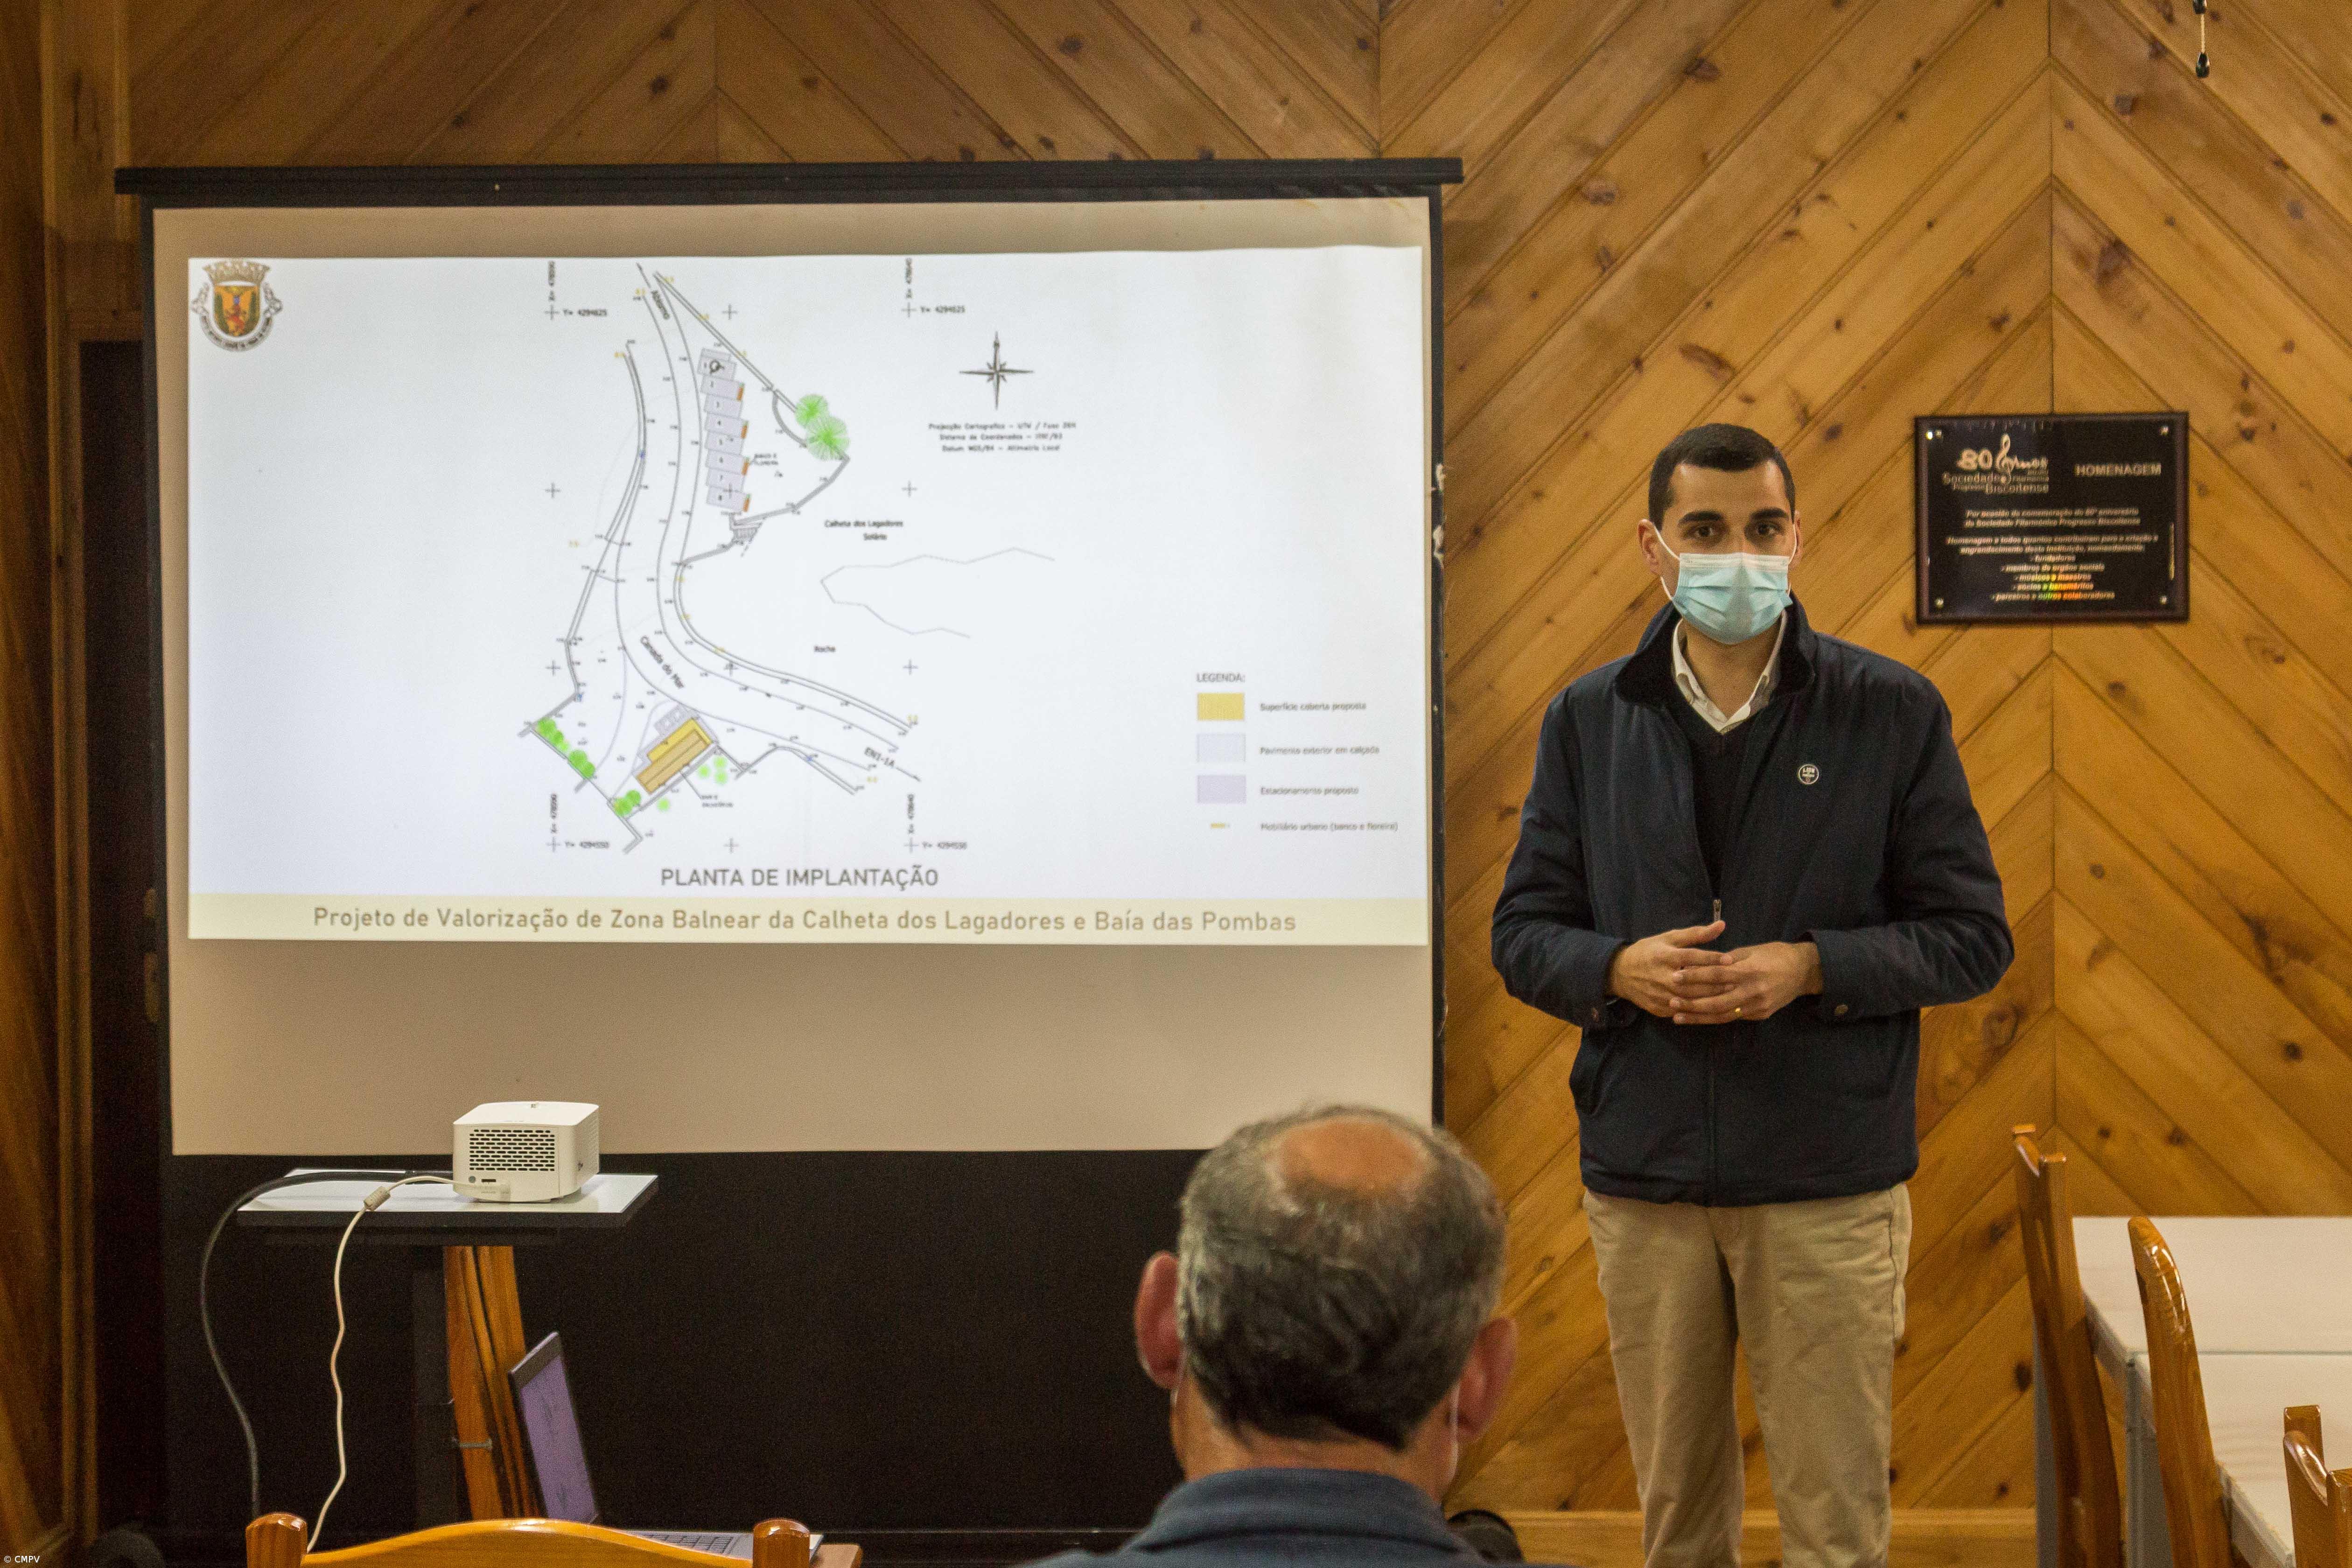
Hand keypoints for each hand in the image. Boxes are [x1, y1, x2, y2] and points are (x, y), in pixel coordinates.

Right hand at [1607, 921, 1728, 1018]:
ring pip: (1689, 999)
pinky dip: (1698, 1010)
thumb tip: (1721, 925)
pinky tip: (1714, 1008)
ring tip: (1729, 994)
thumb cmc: (1649, 951)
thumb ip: (1696, 934)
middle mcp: (1662, 977)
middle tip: (1736, 980)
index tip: (1730, 959)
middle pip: (1693, 982)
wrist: (1620, 973)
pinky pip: (1682, 1011)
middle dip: (1716, 982)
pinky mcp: (1659, 1008)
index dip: (1711, 958)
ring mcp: (1660, 995)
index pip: (1690, 957)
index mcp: (1664, 956)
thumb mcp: (1669, 938)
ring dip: (1710, 997)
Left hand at [1668, 941, 1823, 1024]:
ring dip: (1699, 1017)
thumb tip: (1701, 964)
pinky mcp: (1760, 1015)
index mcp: (1749, 970)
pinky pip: (1733, 1017)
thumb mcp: (1750, 951)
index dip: (1694, 976)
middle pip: (1716, 1001)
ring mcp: (1757, 1006)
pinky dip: (1714, 1018)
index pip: (1716, 975)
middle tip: (1671, 1002)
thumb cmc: (1774, 954)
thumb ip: (1727, 960)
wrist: (1804, 971)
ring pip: (1723, 1015)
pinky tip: (1699, 1019)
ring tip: (1678, 1017)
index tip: (1675, 976)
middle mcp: (1753, 991)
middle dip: (1691, 1003)